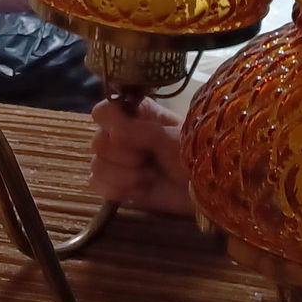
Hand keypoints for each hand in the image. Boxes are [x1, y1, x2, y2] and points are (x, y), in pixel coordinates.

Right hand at [89, 97, 195, 215]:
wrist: (206, 190)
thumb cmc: (194, 155)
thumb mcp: (170, 138)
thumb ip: (139, 131)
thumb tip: (113, 134)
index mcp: (135, 114)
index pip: (103, 112)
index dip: (112, 125)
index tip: (129, 136)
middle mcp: (122, 134)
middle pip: (97, 142)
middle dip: (124, 156)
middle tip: (148, 159)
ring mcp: (118, 161)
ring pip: (97, 165)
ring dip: (124, 175)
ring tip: (149, 177)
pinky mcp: (117, 184)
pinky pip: (96, 184)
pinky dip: (116, 189)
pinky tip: (136, 189)